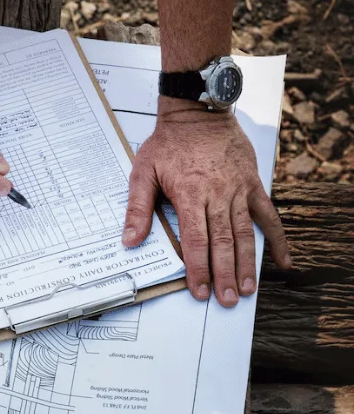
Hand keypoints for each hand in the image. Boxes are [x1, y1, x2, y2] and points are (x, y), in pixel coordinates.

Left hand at [122, 99, 290, 306]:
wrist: (198, 113)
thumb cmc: (168, 143)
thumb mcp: (143, 172)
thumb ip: (138, 209)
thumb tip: (130, 241)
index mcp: (190, 195)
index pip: (195, 241)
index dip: (198, 268)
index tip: (200, 290)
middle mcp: (218, 195)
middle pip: (223, 242)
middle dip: (225, 274)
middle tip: (228, 300)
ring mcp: (238, 190)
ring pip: (245, 233)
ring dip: (247, 263)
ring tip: (248, 289)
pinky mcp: (252, 184)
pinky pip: (267, 214)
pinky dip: (277, 238)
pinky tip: (282, 261)